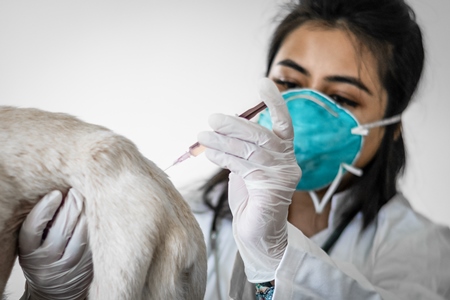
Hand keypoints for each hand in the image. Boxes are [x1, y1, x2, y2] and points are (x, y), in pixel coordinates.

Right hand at [19, 188, 92, 299]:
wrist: (54, 290)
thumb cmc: (45, 257)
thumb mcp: (36, 243)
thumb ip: (44, 222)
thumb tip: (62, 192)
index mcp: (29, 251)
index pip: (33, 227)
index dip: (45, 208)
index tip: (56, 193)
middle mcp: (47, 261)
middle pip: (61, 229)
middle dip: (71, 206)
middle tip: (77, 190)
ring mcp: (68, 266)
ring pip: (81, 236)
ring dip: (86, 214)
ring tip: (88, 199)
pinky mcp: (86, 267)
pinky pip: (94, 243)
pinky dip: (96, 227)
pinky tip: (98, 215)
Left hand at [198, 78, 300, 281]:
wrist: (258, 233)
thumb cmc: (250, 199)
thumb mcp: (246, 167)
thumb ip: (242, 149)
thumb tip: (221, 129)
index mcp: (284, 153)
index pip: (284, 123)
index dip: (275, 103)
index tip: (263, 83)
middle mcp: (287, 162)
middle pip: (263, 135)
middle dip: (236, 125)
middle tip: (212, 119)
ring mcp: (282, 175)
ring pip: (251, 151)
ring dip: (223, 141)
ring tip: (202, 136)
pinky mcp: (273, 188)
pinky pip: (244, 167)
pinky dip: (225, 157)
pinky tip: (210, 153)